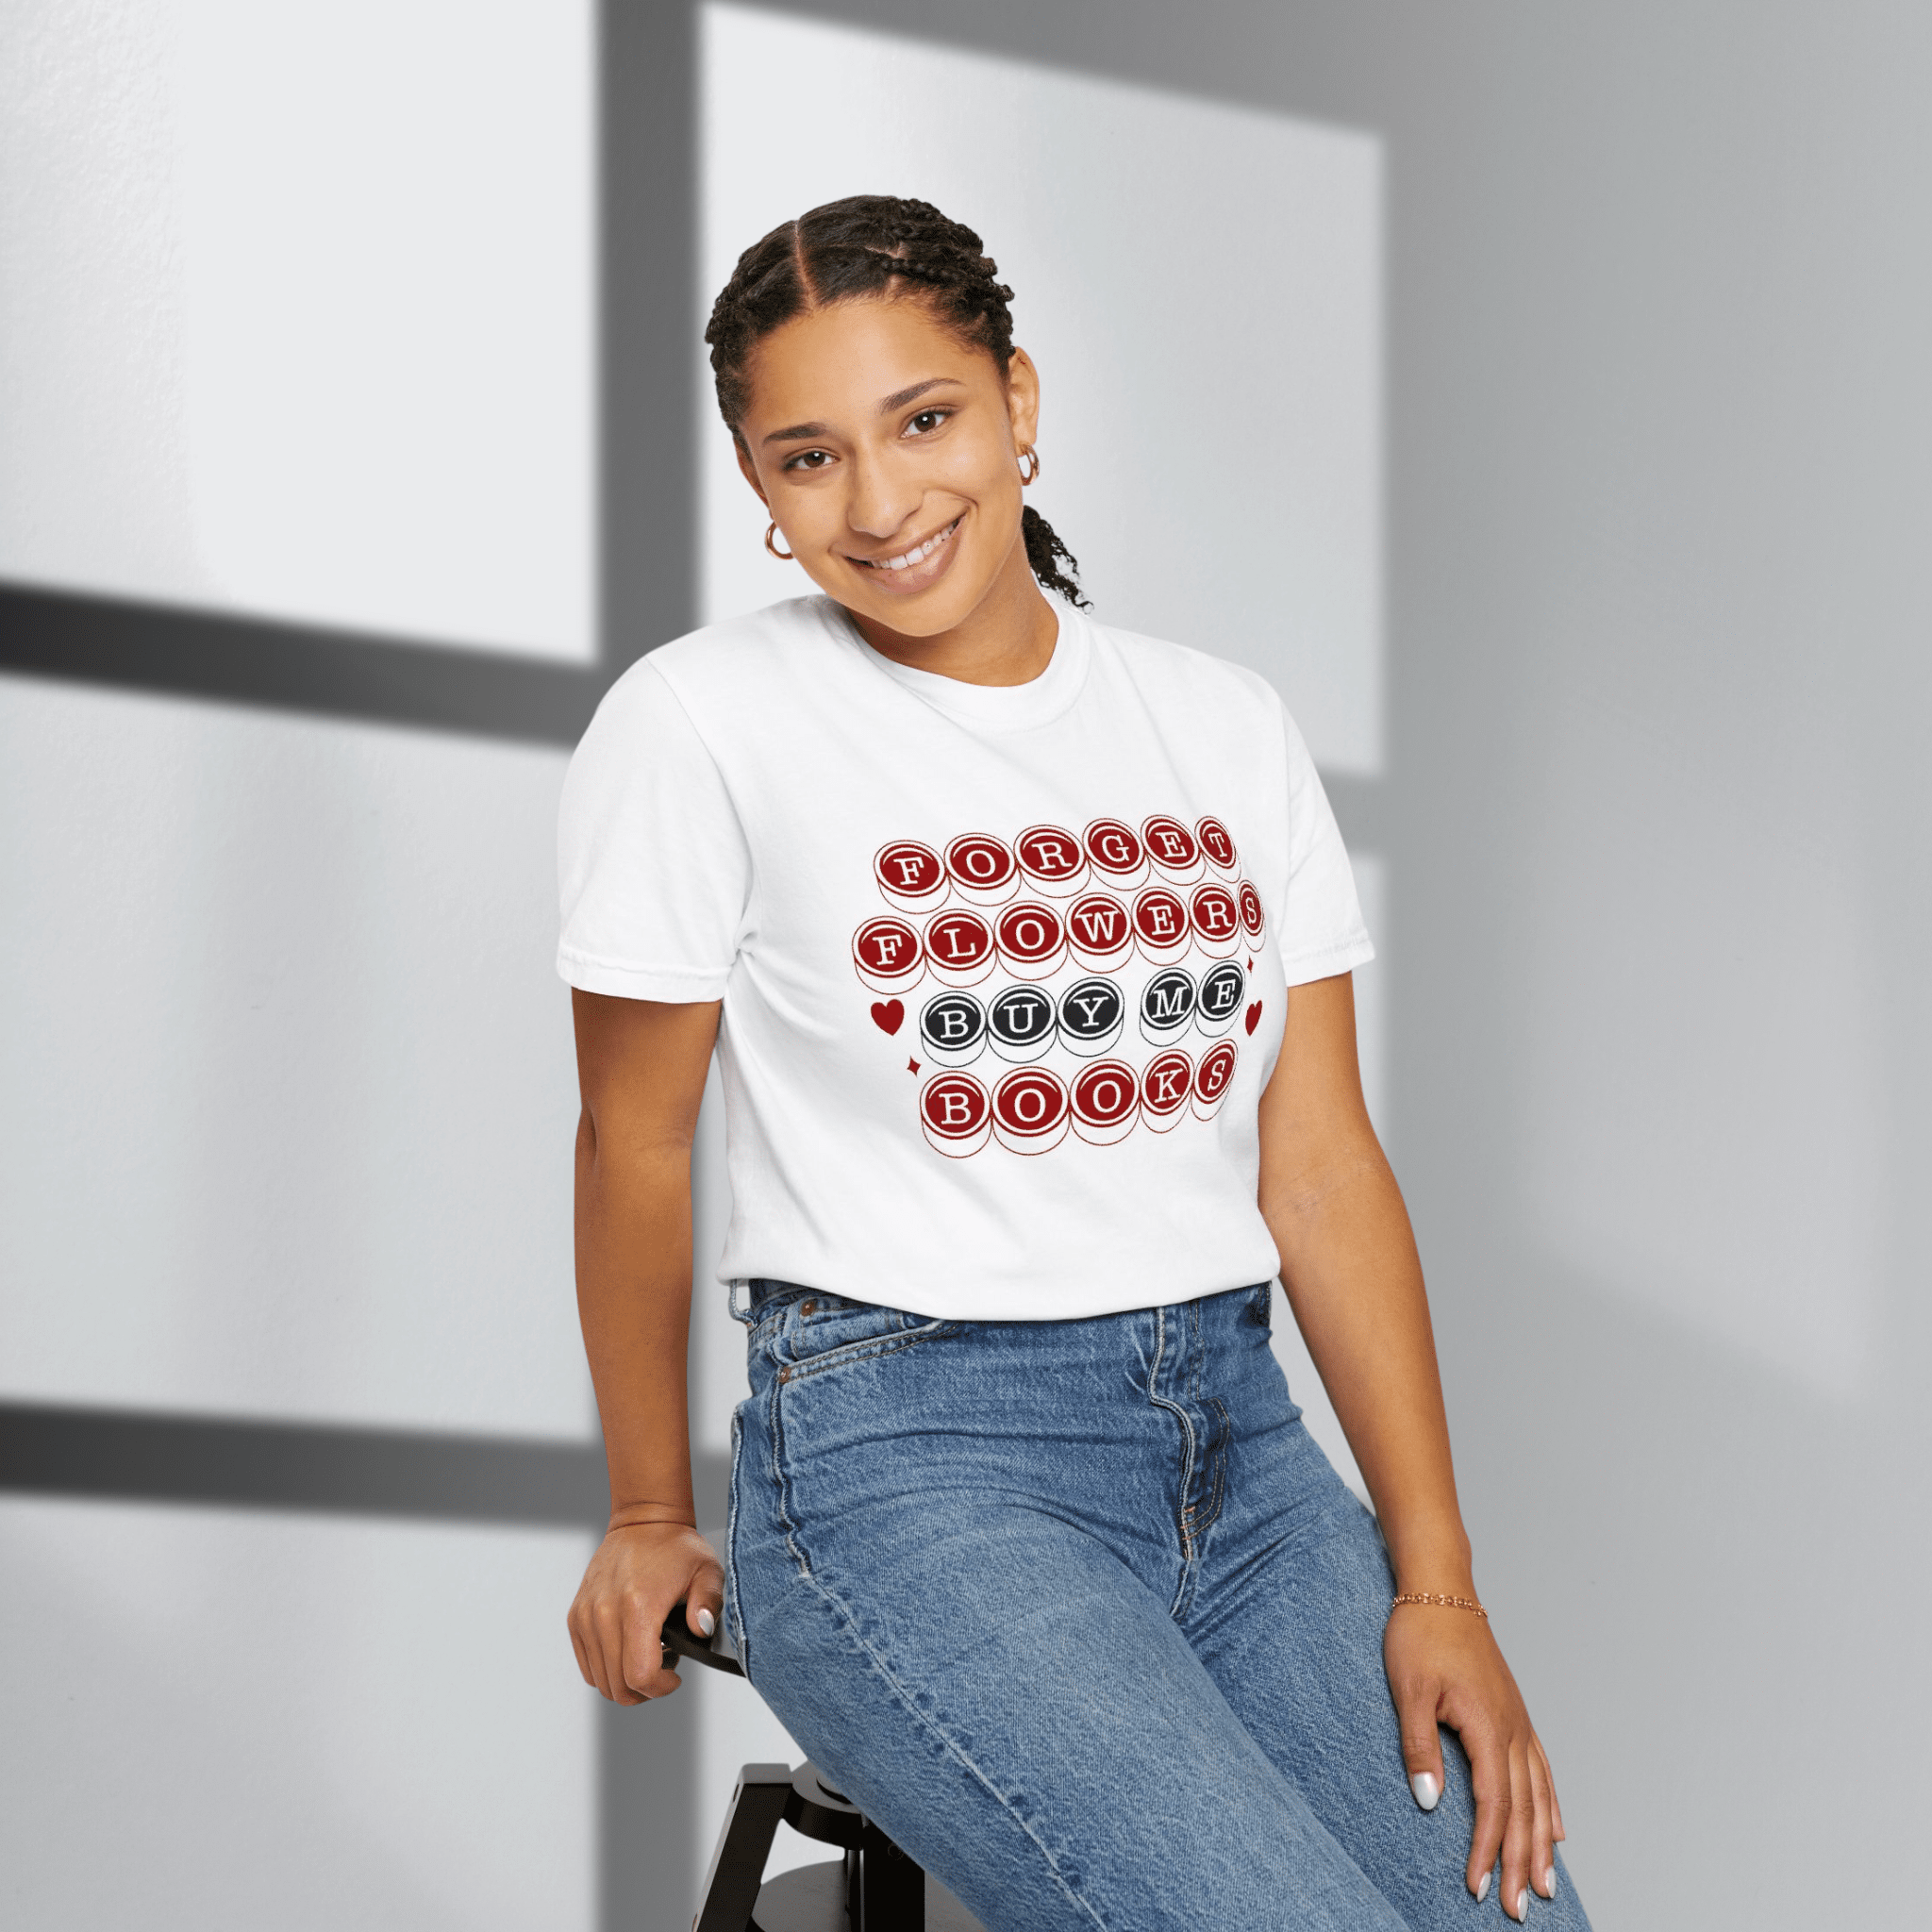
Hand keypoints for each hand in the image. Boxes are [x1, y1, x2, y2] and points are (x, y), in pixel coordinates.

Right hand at [567, 1520, 724, 1703]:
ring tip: (647, 1657)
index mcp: (638, 1605)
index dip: (661, 1688)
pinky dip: (606, 1669)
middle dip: (645, 1690)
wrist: (643, 1522)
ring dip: (625, 1681)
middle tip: (663, 1669)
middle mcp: (605, 1612)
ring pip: (600, 1680)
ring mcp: (587, 1615)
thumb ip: (710, 1603)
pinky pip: (587, 1665)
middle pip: (617, 1685)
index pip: (639, 1675)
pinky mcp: (576, 1616)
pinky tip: (628, 1651)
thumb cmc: (675, 1548)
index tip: (675, 1676)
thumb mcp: (707, 1571)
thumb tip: (701, 1629)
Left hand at [1384, 1602, 1564, 1919]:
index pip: (1492, 1804)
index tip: (1477, 1886)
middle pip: (1523, 1809)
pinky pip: (1541, 1770)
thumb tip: (1429, 1802)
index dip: (1486, 1849)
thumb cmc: (1420, 1635)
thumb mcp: (1409, 1690)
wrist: (1440, 1590)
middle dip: (1520, 1863)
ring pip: (1539, 1795)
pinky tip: (1556, 1831)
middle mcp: (1512, 1729)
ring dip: (1541, 1844)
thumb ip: (1419, 1747)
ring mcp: (1519, 1721)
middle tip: (1520, 1910)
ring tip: (1544, 1887)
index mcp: (1488, 1726)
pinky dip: (1551, 1806)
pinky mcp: (1515, 1714)